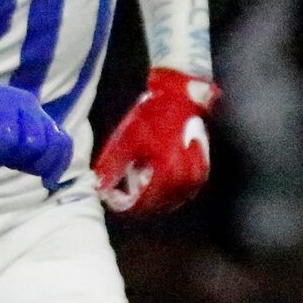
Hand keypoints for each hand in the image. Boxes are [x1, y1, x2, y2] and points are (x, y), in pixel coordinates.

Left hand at [0, 64, 73, 183]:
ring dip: (37, 164)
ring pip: (56, 143)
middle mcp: (25, 103)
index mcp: (1, 100)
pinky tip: (48, 182)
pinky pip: (63, 142)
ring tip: (18, 167)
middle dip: (17, 160)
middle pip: (36, 143)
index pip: (8, 138)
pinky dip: (58, 163)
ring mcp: (37, 112)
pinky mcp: (43, 123)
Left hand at [95, 68, 216, 215]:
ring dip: (153, 196)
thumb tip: (100, 188)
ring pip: (170, 200)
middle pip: (156, 204)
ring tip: (136, 181)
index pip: (142, 203)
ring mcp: (196, 178)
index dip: (123, 202)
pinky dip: (167, 190)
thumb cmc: (152, 117)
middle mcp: (185, 181)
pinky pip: (183, 191)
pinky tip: (154, 178)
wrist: (180, 97)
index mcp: (166, 175)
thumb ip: (113, 168)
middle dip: (137, 199)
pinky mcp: (201, 171)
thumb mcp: (127, 141)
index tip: (111, 196)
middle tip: (121, 189)